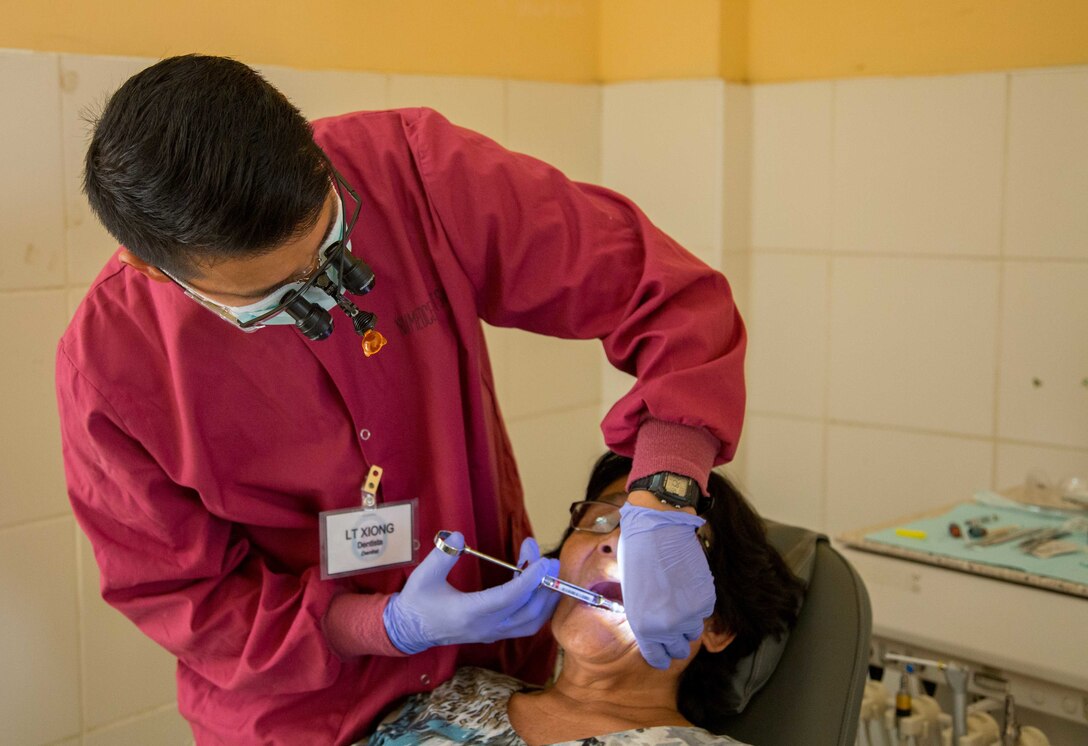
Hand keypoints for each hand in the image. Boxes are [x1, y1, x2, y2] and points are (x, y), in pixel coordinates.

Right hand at [383, 532, 559, 654]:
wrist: (410, 630)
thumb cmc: (417, 601)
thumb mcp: (424, 576)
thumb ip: (442, 556)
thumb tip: (459, 536)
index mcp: (469, 613)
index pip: (507, 598)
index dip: (529, 579)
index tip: (543, 561)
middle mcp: (486, 627)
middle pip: (528, 611)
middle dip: (543, 584)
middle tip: (547, 558)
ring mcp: (492, 633)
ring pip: (532, 622)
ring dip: (546, 597)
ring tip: (549, 570)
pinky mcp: (495, 633)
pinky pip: (527, 624)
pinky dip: (540, 607)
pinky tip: (539, 585)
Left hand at [618, 503, 715, 668]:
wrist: (656, 528)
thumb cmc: (636, 555)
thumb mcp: (630, 592)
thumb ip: (642, 615)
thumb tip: (652, 625)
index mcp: (643, 626)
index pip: (656, 656)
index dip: (660, 656)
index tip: (663, 655)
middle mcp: (668, 626)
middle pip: (679, 650)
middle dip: (675, 642)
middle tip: (672, 628)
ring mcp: (689, 614)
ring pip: (693, 631)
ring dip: (687, 623)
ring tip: (678, 603)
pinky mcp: (706, 599)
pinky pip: (704, 612)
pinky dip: (697, 605)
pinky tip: (687, 588)